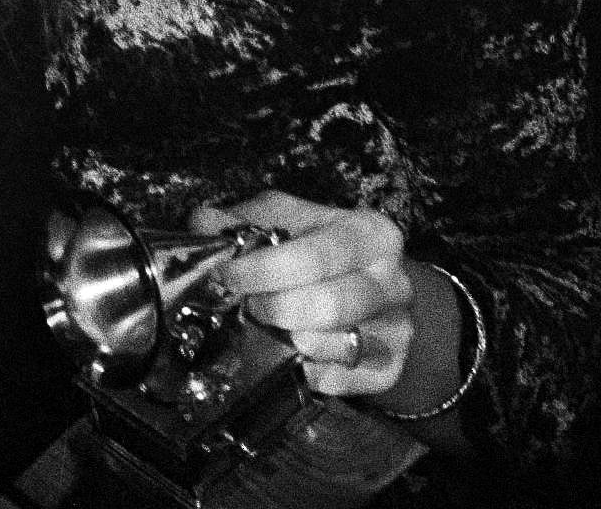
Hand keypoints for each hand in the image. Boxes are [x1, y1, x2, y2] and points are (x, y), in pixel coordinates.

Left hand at [192, 189, 432, 403]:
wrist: (375, 292)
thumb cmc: (324, 251)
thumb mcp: (291, 221)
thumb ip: (247, 220)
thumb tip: (203, 226)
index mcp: (372, 234)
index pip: (319, 255)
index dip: (267, 268)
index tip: (230, 275)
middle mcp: (393, 283)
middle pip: (330, 305)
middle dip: (275, 307)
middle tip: (248, 304)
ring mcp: (396, 330)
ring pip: (335, 346)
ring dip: (288, 340)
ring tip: (267, 327)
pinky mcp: (388, 370)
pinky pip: (338, 380)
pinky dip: (305, 371)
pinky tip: (288, 354)